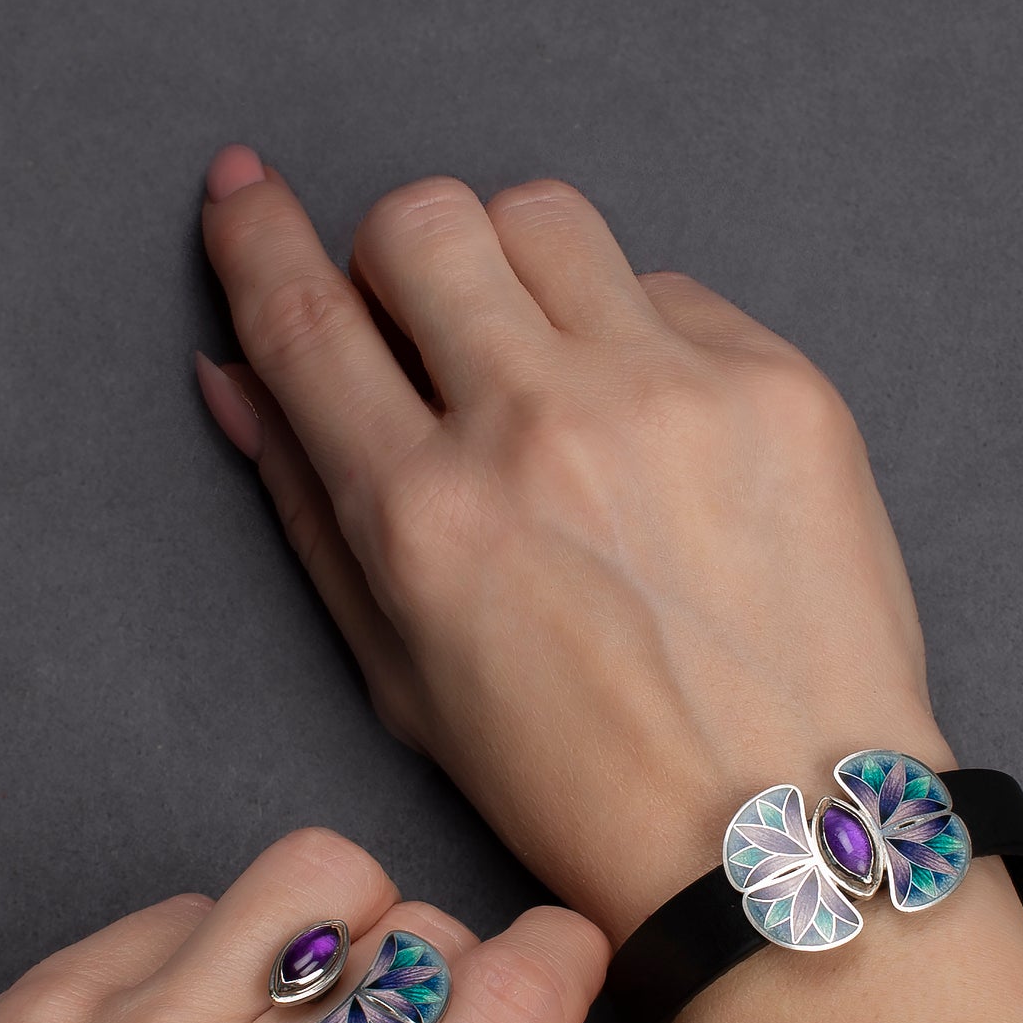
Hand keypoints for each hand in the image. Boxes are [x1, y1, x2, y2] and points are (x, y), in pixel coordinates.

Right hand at [197, 147, 949, 938]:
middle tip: (432, 327)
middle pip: (424, 223)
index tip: (247, 192)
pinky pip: (672, 288)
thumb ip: (312, 513)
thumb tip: (236, 375)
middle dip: (401, 257)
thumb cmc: (585, 781)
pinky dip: (642, 335)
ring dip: (519, 268)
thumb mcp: (406, 678)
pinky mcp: (778, 386)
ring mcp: (670, 395)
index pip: (304, 320)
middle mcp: (540, 429)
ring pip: (545, 216)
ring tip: (553, 366)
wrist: (785, 830)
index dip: (257, 237)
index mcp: (426, 516)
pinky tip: (662, 434)